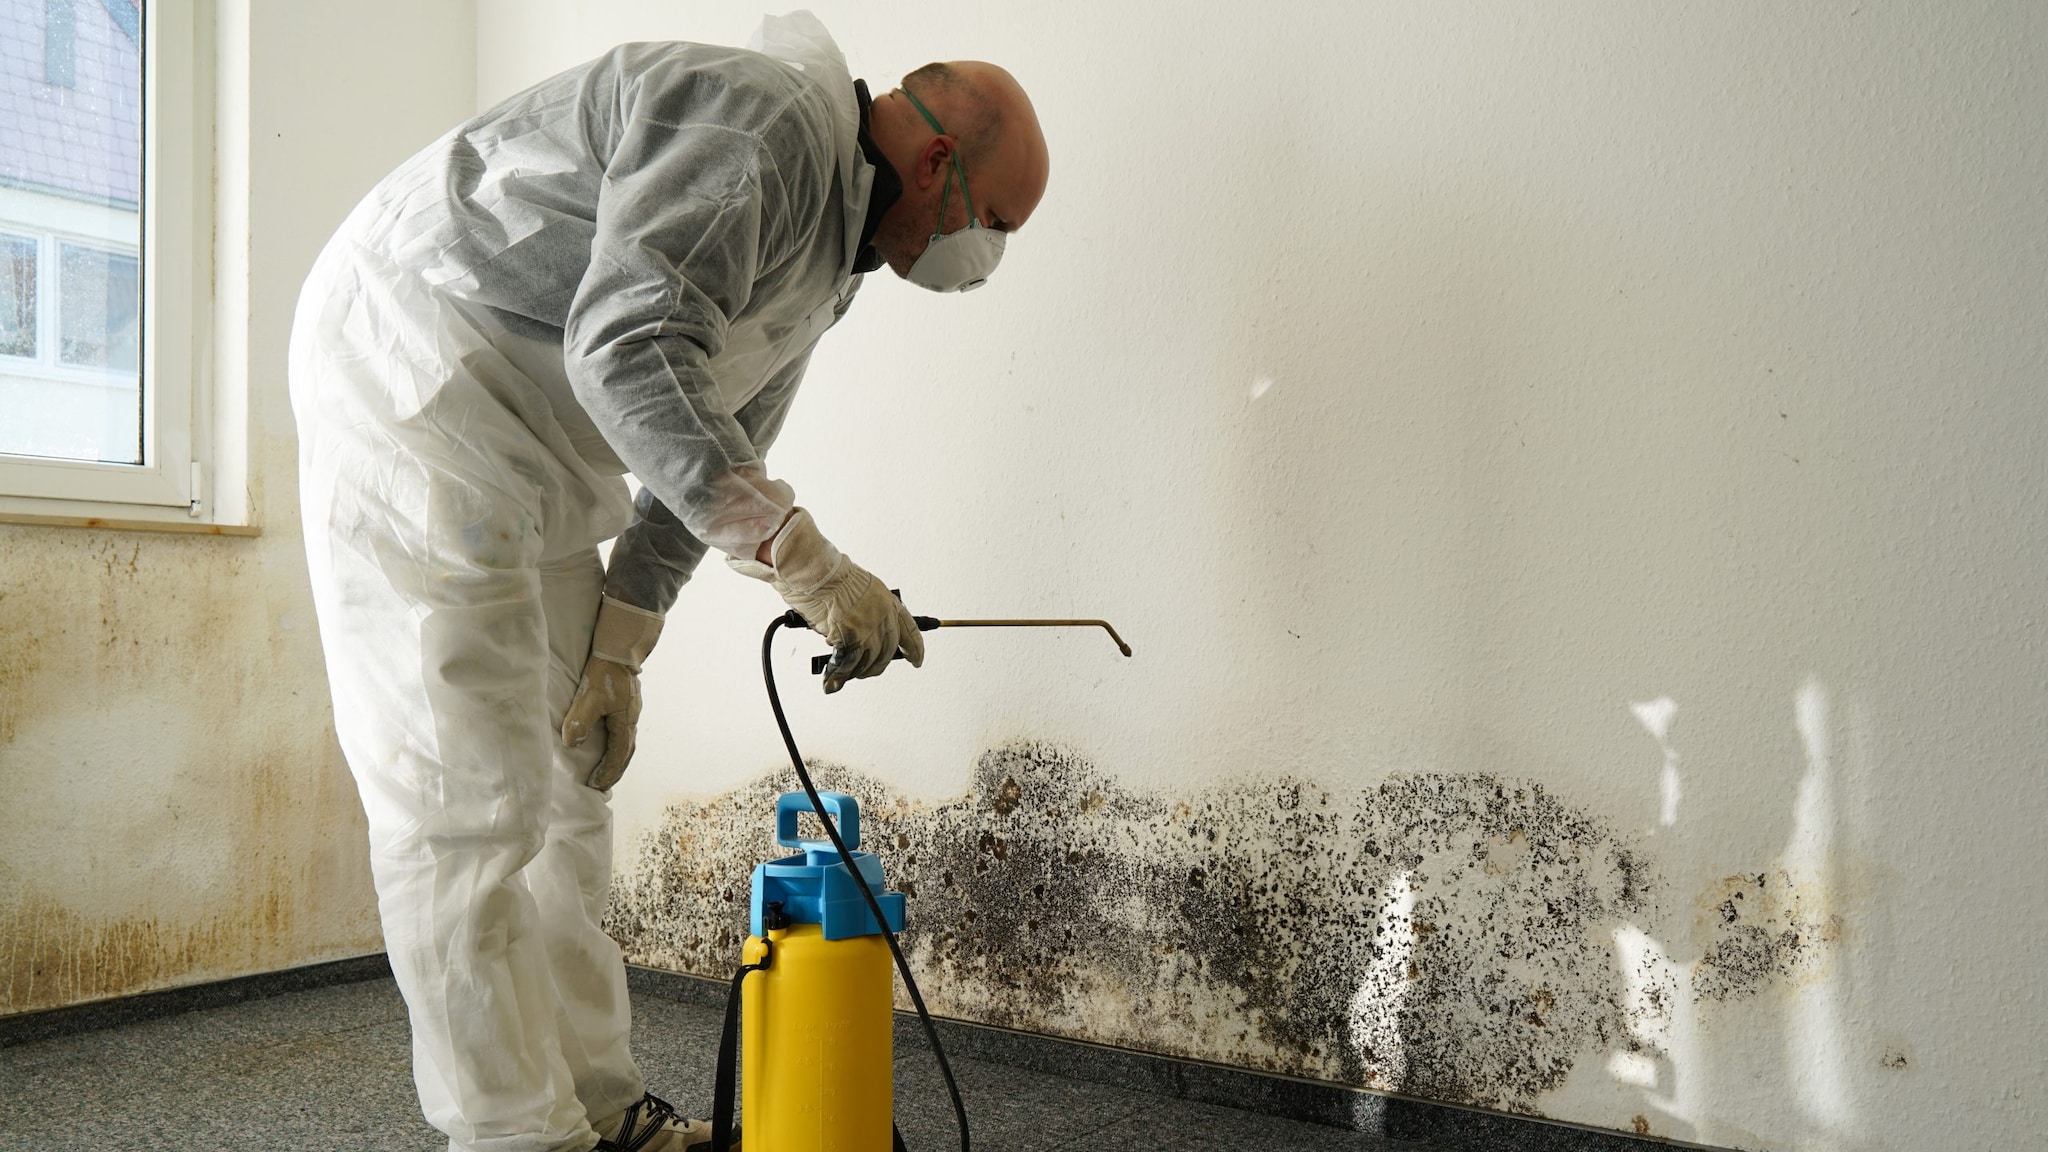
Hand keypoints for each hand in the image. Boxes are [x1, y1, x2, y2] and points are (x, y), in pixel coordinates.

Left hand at [563, 596, 663, 789]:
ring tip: (606, 768)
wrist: (619, 648)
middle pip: (627, 752)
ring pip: (627, 742)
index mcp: (625, 722)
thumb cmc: (604, 673)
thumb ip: (580, 721)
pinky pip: (624, 731)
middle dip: (615, 770)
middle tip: (604, 784)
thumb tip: (571, 744)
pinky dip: (618, 744)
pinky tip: (609, 741)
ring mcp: (632, 711)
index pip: (618, 754)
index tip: (597, 786)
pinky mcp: (627, 703)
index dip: (607, 771)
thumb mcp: (589, 698)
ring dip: (618, 758)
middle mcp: (632, 719)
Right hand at [728, 508, 922, 692]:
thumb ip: (868, 613)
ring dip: (856, 671)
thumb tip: (863, 637)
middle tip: (865, 671)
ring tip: (844, 674)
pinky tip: (831, 680)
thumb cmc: (831, 576)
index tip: (917, 661)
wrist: (817, 571)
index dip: (915, 649)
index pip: (910, 630)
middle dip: (875, 666)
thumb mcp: (861, 590)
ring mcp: (869, 627)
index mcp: (889, 602)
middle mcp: (884, 616)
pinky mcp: (852, 637)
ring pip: (868, 661)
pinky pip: (848, 663)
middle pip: (887, 652)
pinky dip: (838, 674)